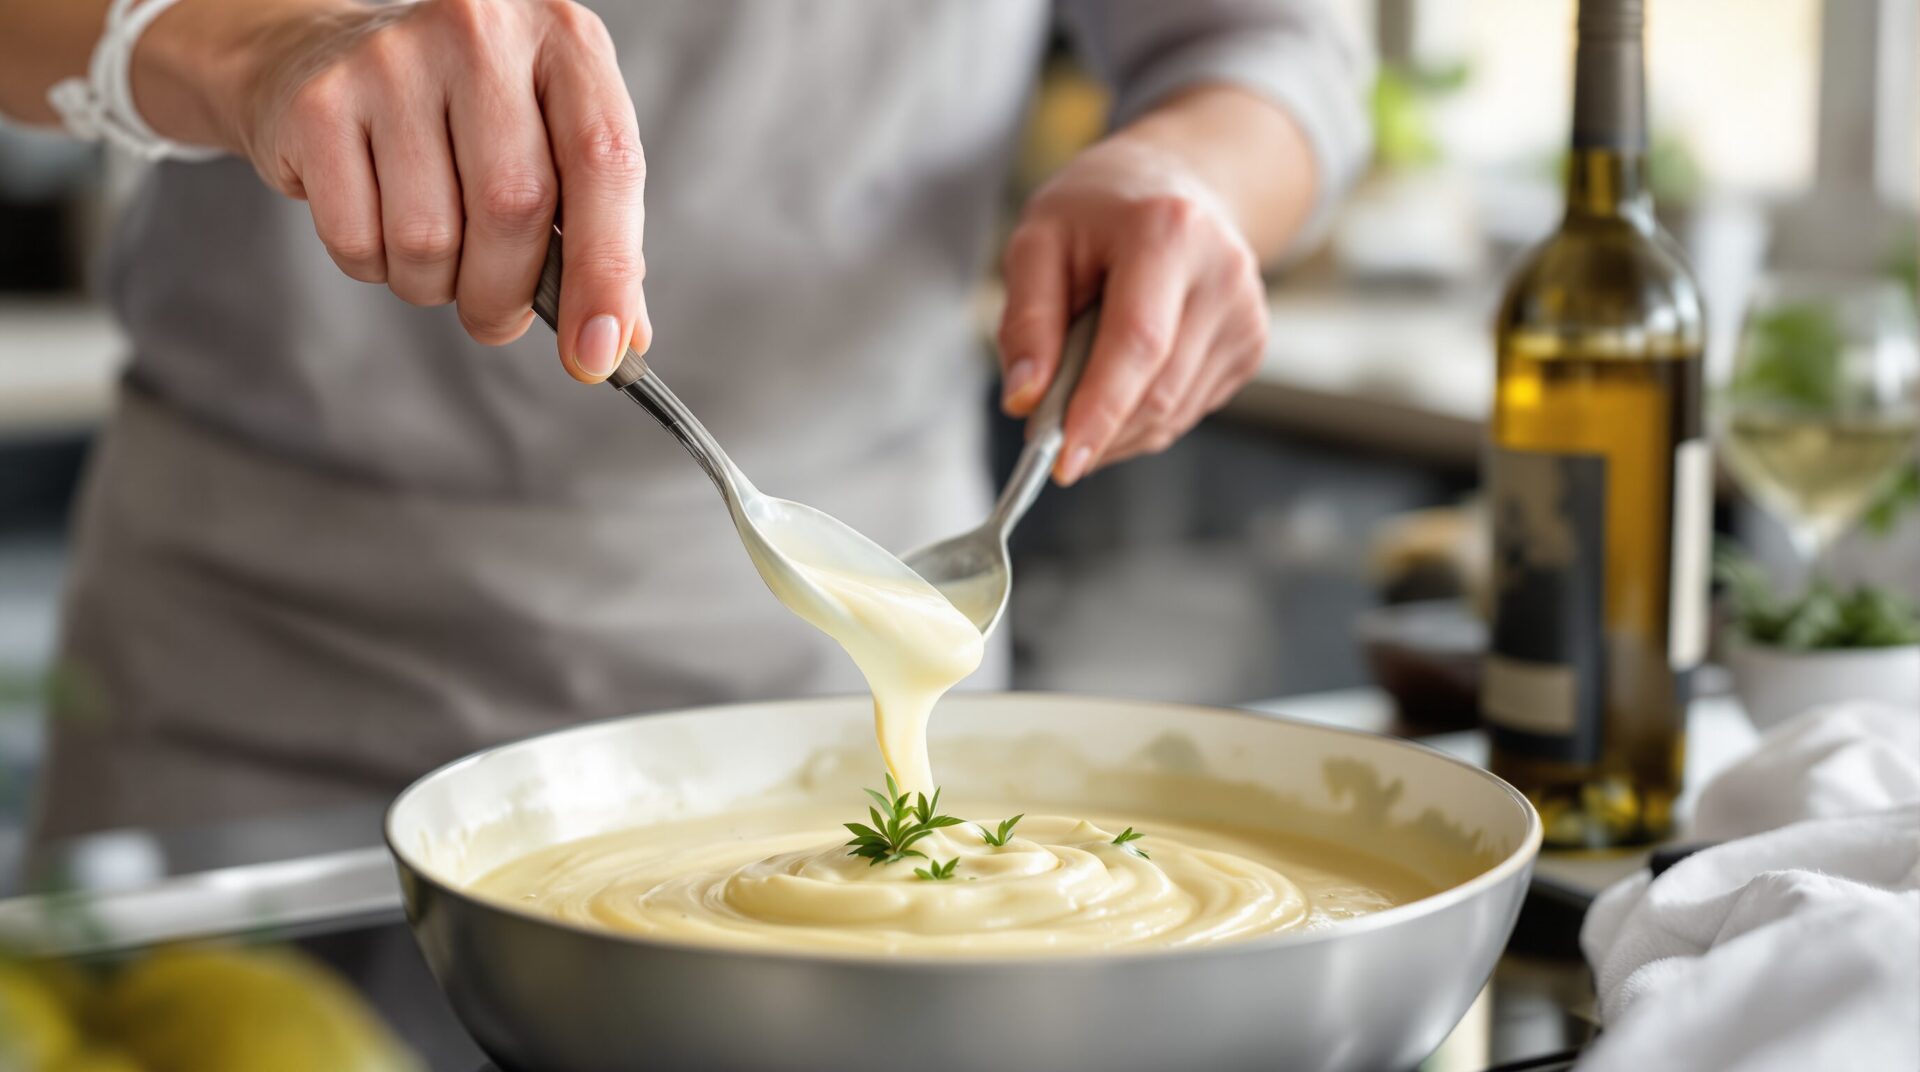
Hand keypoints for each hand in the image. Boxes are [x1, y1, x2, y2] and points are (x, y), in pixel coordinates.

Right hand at [215, 0, 647, 381]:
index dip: (606, 271)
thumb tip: (618, 339)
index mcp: (565, 41)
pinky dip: (374, 267)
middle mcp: (482, 32)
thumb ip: (598, 238)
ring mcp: (394, 59)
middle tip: (497, 314)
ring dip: (434, 285)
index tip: (599, 353)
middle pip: (512, 207)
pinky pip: (358, 240)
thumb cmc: (467, 118)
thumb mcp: (552, 149)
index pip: (604, 162)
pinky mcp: (321, 101)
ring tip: (434, 250)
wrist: (331, 56)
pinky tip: (377, 222)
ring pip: (428, 238)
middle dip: (506, 295)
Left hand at [997, 135, 1270, 484]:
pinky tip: (1119, 383)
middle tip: (1044, 433)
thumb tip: (1024, 398)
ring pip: (1174, 413)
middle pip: (1159, 389)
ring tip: (1078, 393)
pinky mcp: (1252, 346)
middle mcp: (1223, 273)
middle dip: (1097, 429)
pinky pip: (1187, 411)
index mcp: (1168, 233)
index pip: (1138, 342)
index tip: (1064, 461)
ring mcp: (1246, 314)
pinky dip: (1142, 419)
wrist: (1176, 184)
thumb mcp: (1038, 241)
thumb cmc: (1098, 213)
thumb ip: (1026, 319)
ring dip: (1116, 430)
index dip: (1101, 409)